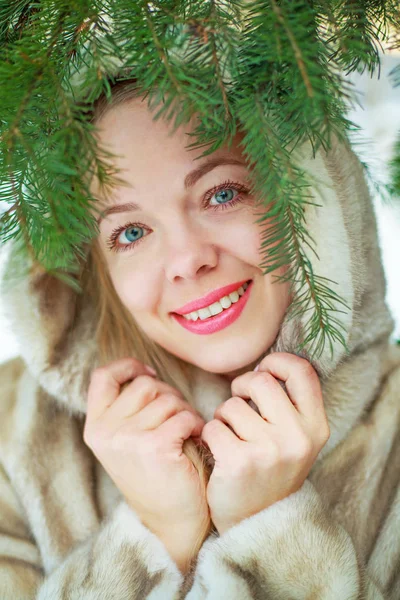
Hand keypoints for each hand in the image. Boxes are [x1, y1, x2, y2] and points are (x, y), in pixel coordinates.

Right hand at [83, 357, 208, 546]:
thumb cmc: (157, 473)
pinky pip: (184, 415)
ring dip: (185, 411)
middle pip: (144, 384)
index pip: (103, 376)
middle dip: (169, 396)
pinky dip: (196, 424)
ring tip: (186, 433)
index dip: (128, 366)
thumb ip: (127, 408)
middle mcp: (105, 432)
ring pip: (167, 398)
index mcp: (95, 427)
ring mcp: (126, 439)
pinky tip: (195, 439)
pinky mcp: (153, 447)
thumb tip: (145, 370)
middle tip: (177, 419)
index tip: (149, 373)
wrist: (172, 521)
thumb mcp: (127, 439)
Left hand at [200, 352, 329, 534]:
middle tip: (239, 404)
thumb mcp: (295, 437)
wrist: (257, 523)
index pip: (302, 371)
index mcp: (316, 427)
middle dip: (242, 388)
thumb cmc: (272, 468)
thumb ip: (289, 403)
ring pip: (232, 405)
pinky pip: (213, 426)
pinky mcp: (240, 464)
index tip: (263, 371)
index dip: (277, 362)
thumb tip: (265, 365)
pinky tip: (220, 451)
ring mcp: (270, 451)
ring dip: (224, 416)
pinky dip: (210, 435)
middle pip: (261, 381)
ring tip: (231, 435)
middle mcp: (298, 438)